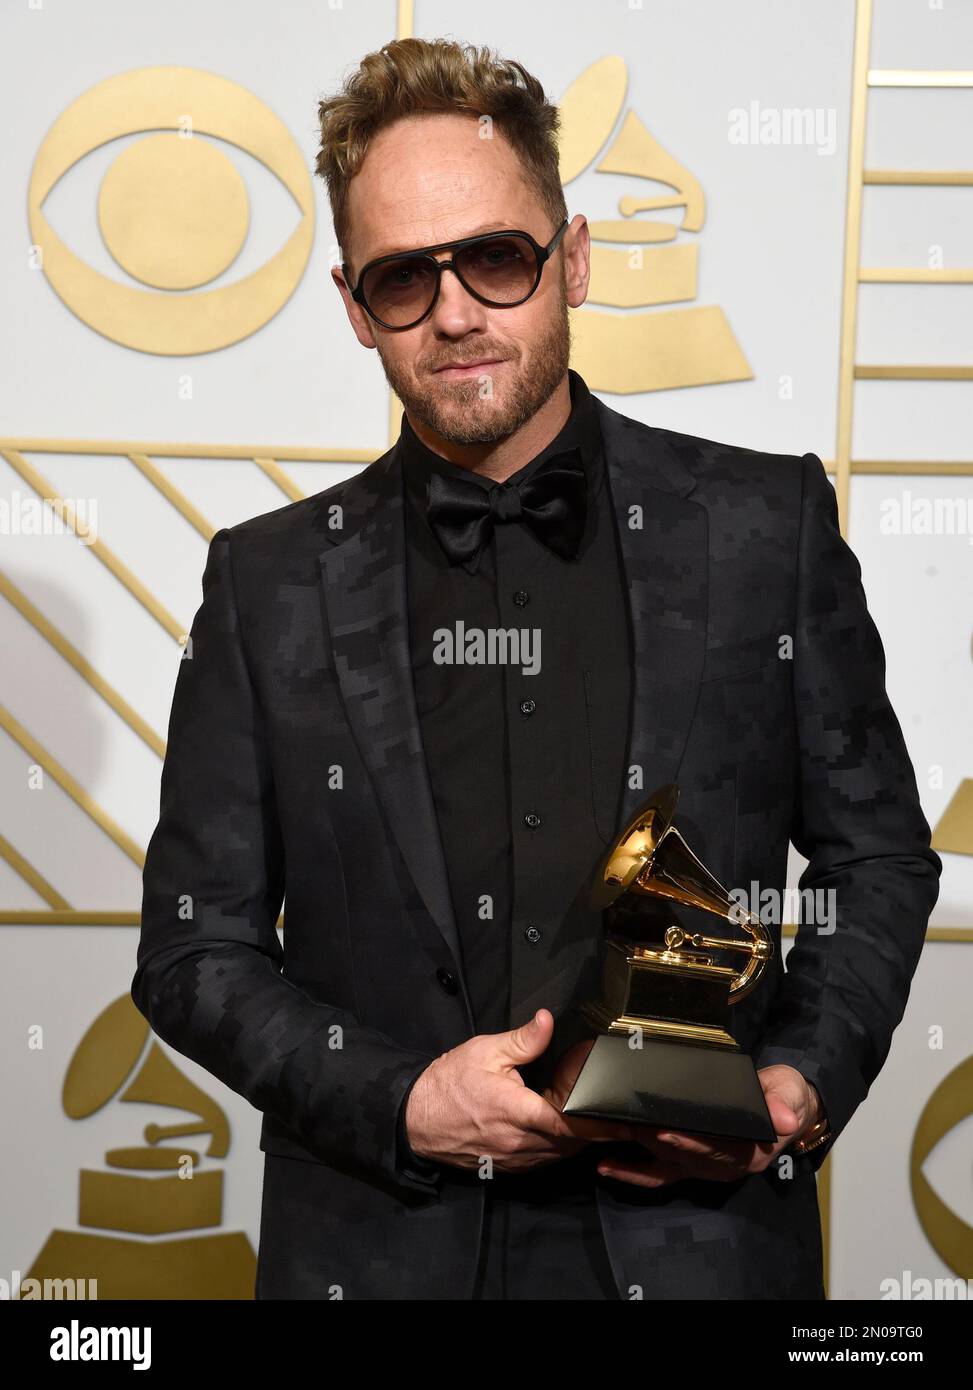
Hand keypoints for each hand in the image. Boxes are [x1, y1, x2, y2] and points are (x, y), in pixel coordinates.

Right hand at [404, 1009, 638, 1174]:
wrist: (415, 1119)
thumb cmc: (448, 1084)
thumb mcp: (484, 1051)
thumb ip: (522, 1040)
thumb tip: (548, 1021)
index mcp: (518, 1112)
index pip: (571, 1122)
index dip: (601, 1122)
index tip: (627, 1119)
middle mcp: (521, 1143)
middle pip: (574, 1140)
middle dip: (595, 1125)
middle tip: (608, 1102)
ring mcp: (516, 1159)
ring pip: (563, 1152)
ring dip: (578, 1136)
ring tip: (587, 1111)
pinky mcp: (510, 1167)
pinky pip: (546, 1159)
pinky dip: (559, 1145)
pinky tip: (560, 1125)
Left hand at [593, 1064, 824, 1189]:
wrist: (787, 1109)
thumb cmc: (784, 1097)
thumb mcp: (790, 1094)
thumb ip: (784, 1104)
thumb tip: (785, 1121)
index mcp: (748, 1153)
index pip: (715, 1151)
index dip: (690, 1144)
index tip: (665, 1133)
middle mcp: (724, 1168)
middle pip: (684, 1158)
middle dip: (654, 1143)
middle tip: (627, 1126)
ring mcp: (704, 1169)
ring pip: (667, 1165)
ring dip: (638, 1154)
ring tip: (611, 1140)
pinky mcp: (689, 1165)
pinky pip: (658, 1174)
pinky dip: (632, 1171)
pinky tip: (606, 1166)